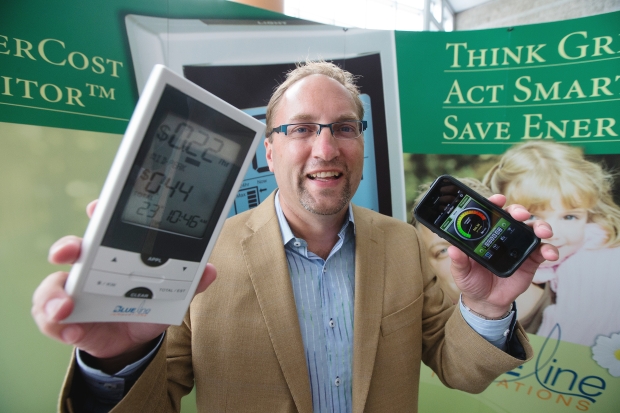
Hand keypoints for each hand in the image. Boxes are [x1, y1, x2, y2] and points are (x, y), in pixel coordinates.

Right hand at [31, 201, 216, 370]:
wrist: (133, 340)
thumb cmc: (148, 305)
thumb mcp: (170, 294)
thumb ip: (189, 282)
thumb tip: (210, 271)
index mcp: (114, 254)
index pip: (104, 227)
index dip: (100, 214)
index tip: (98, 208)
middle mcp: (90, 268)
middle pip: (73, 249)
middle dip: (67, 247)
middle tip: (68, 252)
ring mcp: (74, 292)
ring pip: (53, 285)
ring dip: (54, 293)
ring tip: (66, 307)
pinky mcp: (64, 319)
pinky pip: (50, 318)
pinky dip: (57, 323)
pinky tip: (73, 331)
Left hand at [448, 194, 557, 318]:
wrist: (486, 300)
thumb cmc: (472, 281)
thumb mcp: (461, 272)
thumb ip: (458, 261)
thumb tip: (452, 249)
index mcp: (486, 234)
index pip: (491, 212)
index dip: (495, 203)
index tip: (498, 199)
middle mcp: (504, 235)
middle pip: (514, 216)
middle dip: (519, 211)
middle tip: (521, 215)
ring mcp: (519, 245)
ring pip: (533, 229)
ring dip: (540, 226)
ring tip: (543, 232)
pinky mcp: (531, 259)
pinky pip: (543, 250)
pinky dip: (549, 249)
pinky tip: (550, 254)